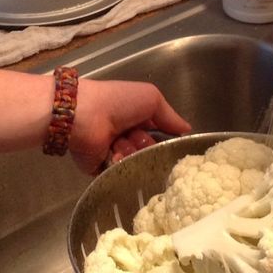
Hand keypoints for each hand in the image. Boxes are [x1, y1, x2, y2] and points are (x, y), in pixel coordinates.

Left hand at [68, 79, 190, 173]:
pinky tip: (113, 154)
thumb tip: (188, 130)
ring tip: (121, 143)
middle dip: (147, 147)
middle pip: (148, 152)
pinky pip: (118, 174)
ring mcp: (112, 152)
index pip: (157, 136)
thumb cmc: (118, 102)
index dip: (164, 140)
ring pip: (134, 163)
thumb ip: (171, 117)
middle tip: (139, 139)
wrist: (83, 115)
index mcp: (135, 118)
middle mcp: (125, 135)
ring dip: (131, 153)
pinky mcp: (99, 167)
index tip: (171, 144)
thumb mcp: (152, 99)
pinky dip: (118, 165)